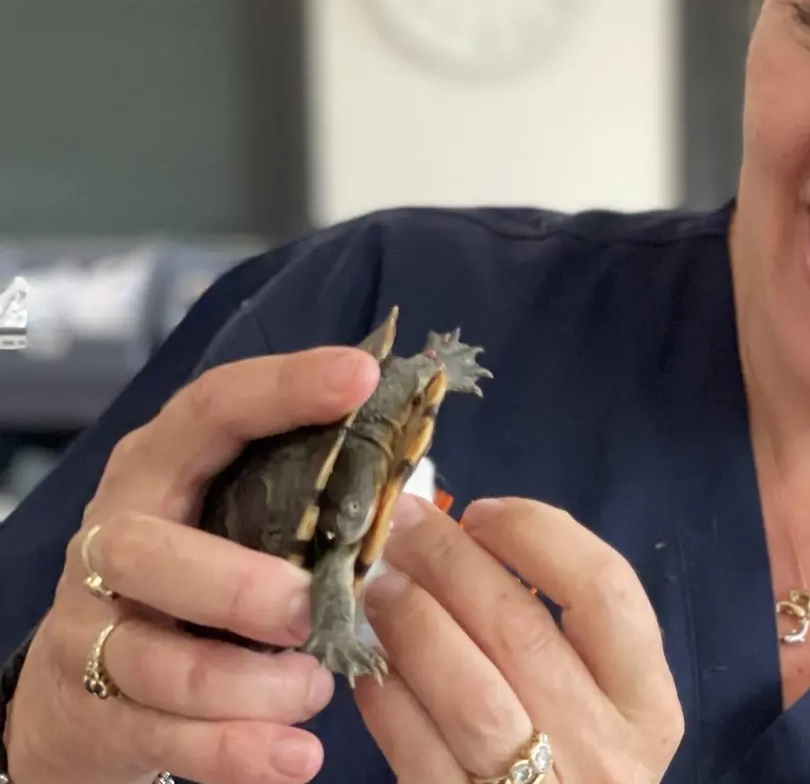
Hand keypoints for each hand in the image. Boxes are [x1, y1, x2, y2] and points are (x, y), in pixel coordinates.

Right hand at [5, 346, 382, 783]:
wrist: (80, 697)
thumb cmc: (193, 585)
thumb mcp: (235, 525)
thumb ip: (300, 499)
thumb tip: (415, 475)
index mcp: (161, 472)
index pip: (213, 409)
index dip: (283, 387)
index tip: (358, 378)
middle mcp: (114, 541)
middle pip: (148, 551)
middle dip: (237, 584)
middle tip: (309, 608)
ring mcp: (93, 630)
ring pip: (162, 662)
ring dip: (252, 684)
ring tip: (317, 690)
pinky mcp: (94, 711)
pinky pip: (168, 738)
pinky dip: (239, 751)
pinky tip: (295, 756)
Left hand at [355, 495, 684, 783]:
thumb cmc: (576, 764)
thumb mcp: (601, 701)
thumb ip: (562, 631)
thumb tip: (469, 536)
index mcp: (648, 705)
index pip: (604, 588)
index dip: (536, 534)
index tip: (482, 512)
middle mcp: (605, 751)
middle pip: (521, 628)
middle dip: (450, 560)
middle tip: (402, 525)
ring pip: (465, 686)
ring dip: (411, 619)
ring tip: (379, 585)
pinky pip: (414, 745)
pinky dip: (385, 692)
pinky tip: (370, 661)